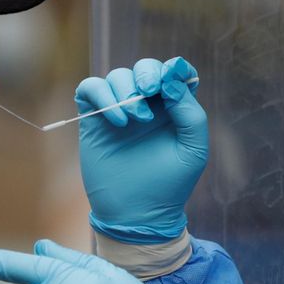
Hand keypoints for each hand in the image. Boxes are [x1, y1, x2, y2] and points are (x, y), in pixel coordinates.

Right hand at [78, 56, 207, 242]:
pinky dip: (102, 96)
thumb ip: (191, 115)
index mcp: (173, 109)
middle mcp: (146, 106)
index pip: (174, 73)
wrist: (137, 215)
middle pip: (145, 68)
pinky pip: (90, 88)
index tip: (171, 80)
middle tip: (149, 90)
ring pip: (117, 75)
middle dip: (147, 73)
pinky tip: (118, 122)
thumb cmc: (169, 186)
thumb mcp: (193, 151)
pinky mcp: (94, 120)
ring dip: (126, 91)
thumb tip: (172, 82)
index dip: (174, 69)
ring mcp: (118, 111)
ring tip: (135, 119)